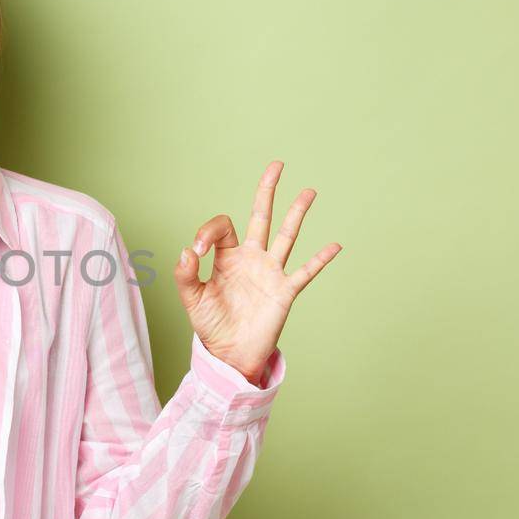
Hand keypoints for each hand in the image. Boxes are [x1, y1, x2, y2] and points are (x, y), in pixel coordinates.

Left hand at [173, 160, 339, 383]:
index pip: (223, 226)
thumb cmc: (210, 324)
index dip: (208, 231)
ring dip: (297, 213)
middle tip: (277, 165)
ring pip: (286, 235)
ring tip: (309, 191)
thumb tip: (186, 250)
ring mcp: (270, 272)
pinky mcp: (284, 291)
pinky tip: (335, 245)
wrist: (230, 353)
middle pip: (261, 216)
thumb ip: (184, 275)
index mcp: (226, 256)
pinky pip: (305, 272)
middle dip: (267, 190)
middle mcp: (251, 258)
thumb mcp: (191, 299)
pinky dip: (320, 260)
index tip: (196, 251)